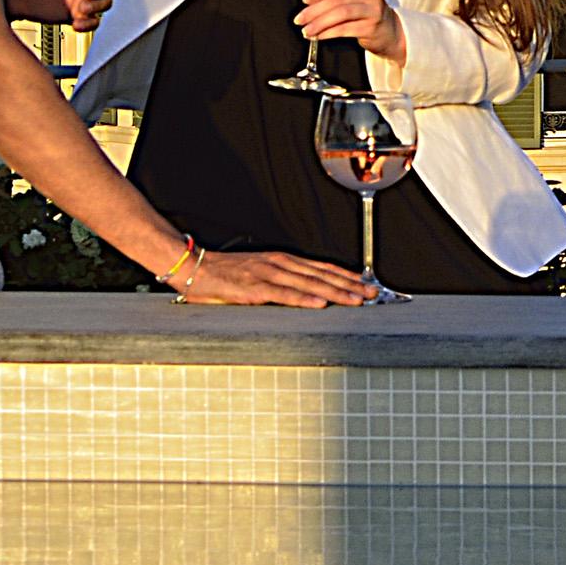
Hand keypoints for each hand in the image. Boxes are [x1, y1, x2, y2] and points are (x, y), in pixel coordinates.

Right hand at [173, 247, 377, 306]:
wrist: (194, 268)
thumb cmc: (223, 275)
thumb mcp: (257, 275)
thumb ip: (279, 284)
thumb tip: (304, 296)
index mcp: (281, 261)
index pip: (321, 268)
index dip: (345, 276)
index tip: (365, 284)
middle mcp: (278, 264)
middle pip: (321, 274)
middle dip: (349, 285)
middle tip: (371, 294)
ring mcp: (267, 274)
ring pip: (309, 283)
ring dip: (335, 292)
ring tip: (356, 300)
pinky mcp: (254, 288)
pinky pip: (283, 294)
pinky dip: (304, 298)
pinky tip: (320, 303)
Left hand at [294, 0, 398, 56]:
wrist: (388, 31)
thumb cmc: (364, 10)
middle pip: (337, 0)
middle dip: (314, 10)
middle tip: (300, 19)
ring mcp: (374, 9)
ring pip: (340, 14)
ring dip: (319, 23)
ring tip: (306, 30)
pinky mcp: (373, 27)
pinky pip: (346, 29)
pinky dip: (329, 33)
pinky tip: (319, 36)